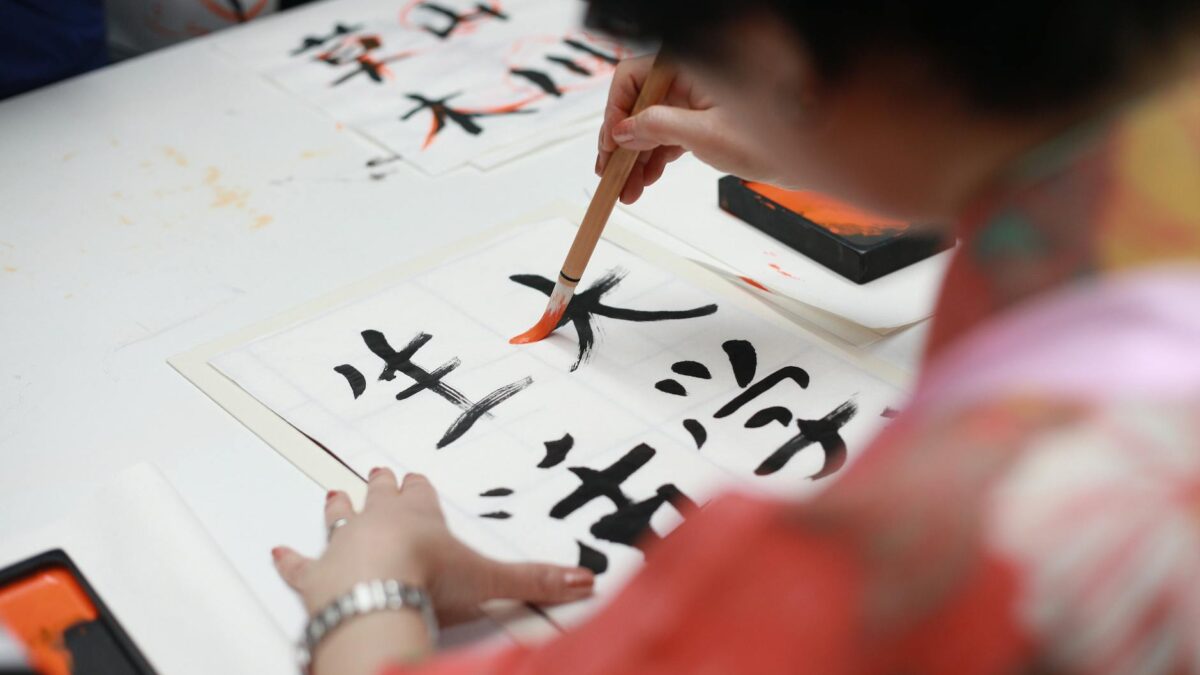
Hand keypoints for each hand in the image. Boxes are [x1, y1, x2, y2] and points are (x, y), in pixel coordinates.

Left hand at [272, 469, 594, 671]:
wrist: (377, 593)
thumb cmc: (428, 577)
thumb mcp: (491, 579)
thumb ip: (536, 581)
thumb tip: (583, 580)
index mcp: (419, 516)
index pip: (419, 494)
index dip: (418, 487)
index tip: (415, 475)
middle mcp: (378, 522)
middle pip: (378, 497)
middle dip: (379, 486)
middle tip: (376, 472)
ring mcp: (343, 545)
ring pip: (338, 518)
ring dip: (337, 508)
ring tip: (333, 494)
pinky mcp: (314, 575)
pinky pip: (298, 563)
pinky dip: (289, 559)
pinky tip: (277, 551)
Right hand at [597, 55, 780, 203]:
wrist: (804, 155)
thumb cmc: (770, 136)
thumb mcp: (705, 134)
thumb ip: (658, 128)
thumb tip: (623, 130)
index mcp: (688, 68)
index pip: (633, 78)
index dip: (616, 111)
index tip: (610, 144)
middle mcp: (687, 80)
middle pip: (636, 105)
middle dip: (621, 142)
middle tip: (609, 173)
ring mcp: (692, 100)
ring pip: (648, 125)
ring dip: (635, 157)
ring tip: (626, 188)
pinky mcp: (699, 120)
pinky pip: (665, 136)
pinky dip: (654, 158)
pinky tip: (644, 180)